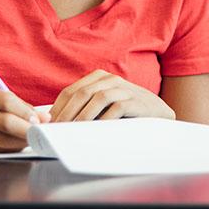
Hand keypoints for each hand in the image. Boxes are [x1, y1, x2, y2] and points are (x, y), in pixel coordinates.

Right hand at [0, 83, 48, 152]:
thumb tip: (44, 117)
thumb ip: (15, 104)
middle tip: (41, 133)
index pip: (6, 101)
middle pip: (4, 123)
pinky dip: (9, 148)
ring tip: (33, 139)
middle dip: (27, 130)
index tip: (41, 120)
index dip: (26, 112)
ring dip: (21, 142)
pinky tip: (17, 145)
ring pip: (1, 140)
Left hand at [50, 70, 174, 121]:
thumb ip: (84, 108)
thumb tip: (54, 122)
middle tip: (58, 131)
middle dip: (67, 114)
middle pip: (81, 93)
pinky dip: (104, 119)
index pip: (70, 91)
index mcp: (98, 78)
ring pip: (97, 97)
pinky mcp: (136, 101)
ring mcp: (124, 88)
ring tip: (74, 131)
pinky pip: (116, 108)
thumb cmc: (126, 113)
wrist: (159, 114)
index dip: (57, 109)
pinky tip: (96, 130)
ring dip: (83, 116)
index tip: (49, 126)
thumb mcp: (104, 106)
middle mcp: (110, 79)